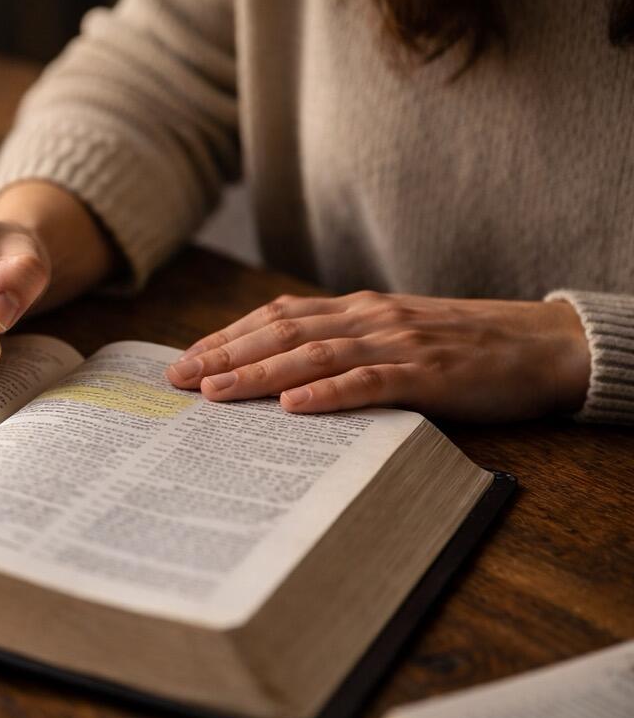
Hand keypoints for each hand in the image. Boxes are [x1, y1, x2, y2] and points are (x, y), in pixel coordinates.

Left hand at [165, 291, 591, 421]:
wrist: (539, 344)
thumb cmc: (460, 347)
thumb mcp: (393, 338)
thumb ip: (344, 348)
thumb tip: (282, 377)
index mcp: (358, 309)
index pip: (277, 318)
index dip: (228, 336)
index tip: (186, 358)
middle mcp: (369, 318)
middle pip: (282, 332)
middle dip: (226, 354)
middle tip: (178, 378)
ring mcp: (398, 343)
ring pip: (315, 354)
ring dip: (260, 374)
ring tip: (216, 393)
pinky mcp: (429, 373)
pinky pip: (371, 382)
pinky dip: (329, 393)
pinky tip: (294, 407)